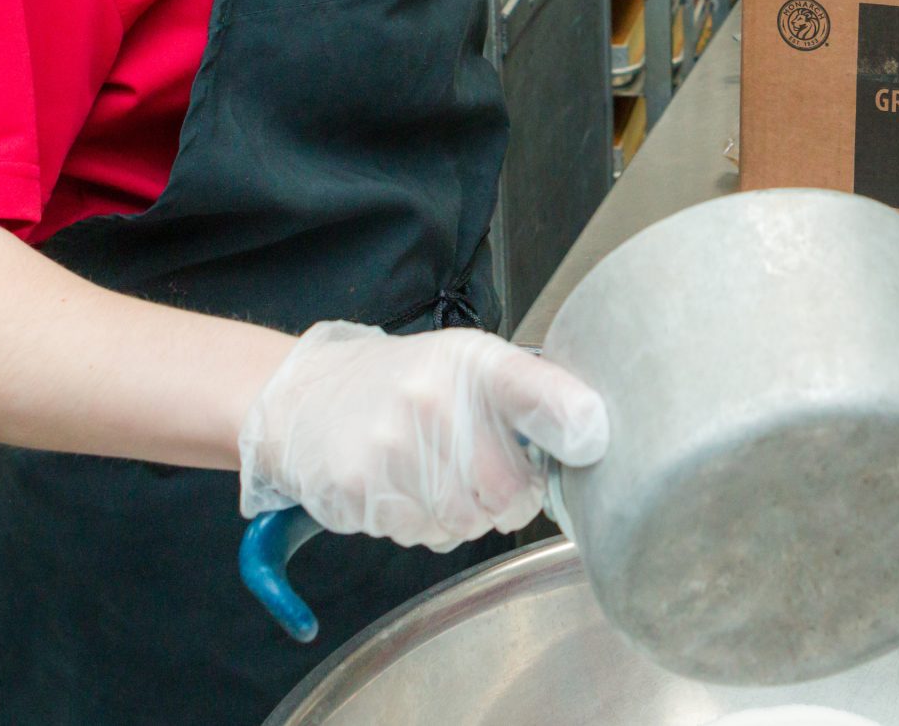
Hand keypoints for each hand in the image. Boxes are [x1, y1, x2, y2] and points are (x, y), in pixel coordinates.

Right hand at [237, 323, 608, 551]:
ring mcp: (392, 446)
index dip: (574, 423)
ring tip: (433, 476)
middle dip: (508, 501)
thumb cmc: (407, 384)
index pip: (538, 392)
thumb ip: (531, 398)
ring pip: (466, 523)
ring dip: (461, 516)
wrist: (307, 395)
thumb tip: (591, 438)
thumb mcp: (469, 366)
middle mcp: (434, 400)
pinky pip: (420, 535)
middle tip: (484, 478)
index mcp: (474, 363)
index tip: (591, 442)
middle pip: (511, 493)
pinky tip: (401, 488)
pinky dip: (420, 525)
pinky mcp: (358, 487)